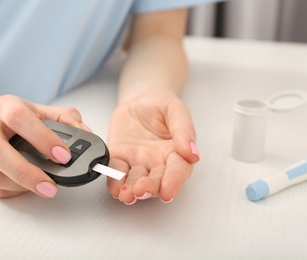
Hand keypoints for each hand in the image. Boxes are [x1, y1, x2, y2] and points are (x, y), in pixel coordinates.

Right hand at [0, 95, 83, 197]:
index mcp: (5, 107)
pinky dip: (13, 190)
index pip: (20, 118)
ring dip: (20, 185)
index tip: (64, 156)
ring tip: (44, 188)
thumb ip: (65, 118)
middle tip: (51, 187)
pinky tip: (28, 187)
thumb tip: (84, 131)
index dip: (42, 138)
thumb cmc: (16, 116)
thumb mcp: (41, 110)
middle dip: (26, 172)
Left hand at [106, 89, 199, 204]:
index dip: (174, 182)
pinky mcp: (120, 159)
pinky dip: (115, 182)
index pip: (178, 171)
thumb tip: (192, 152)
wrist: (139, 100)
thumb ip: (184, 129)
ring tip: (126, 194)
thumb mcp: (175, 109)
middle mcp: (158, 162)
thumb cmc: (161, 105)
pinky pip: (117, 172)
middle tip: (141, 191)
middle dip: (149, 189)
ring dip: (131, 190)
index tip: (168, 192)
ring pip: (136, 181)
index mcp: (176, 152)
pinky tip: (114, 188)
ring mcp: (138, 163)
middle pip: (157, 181)